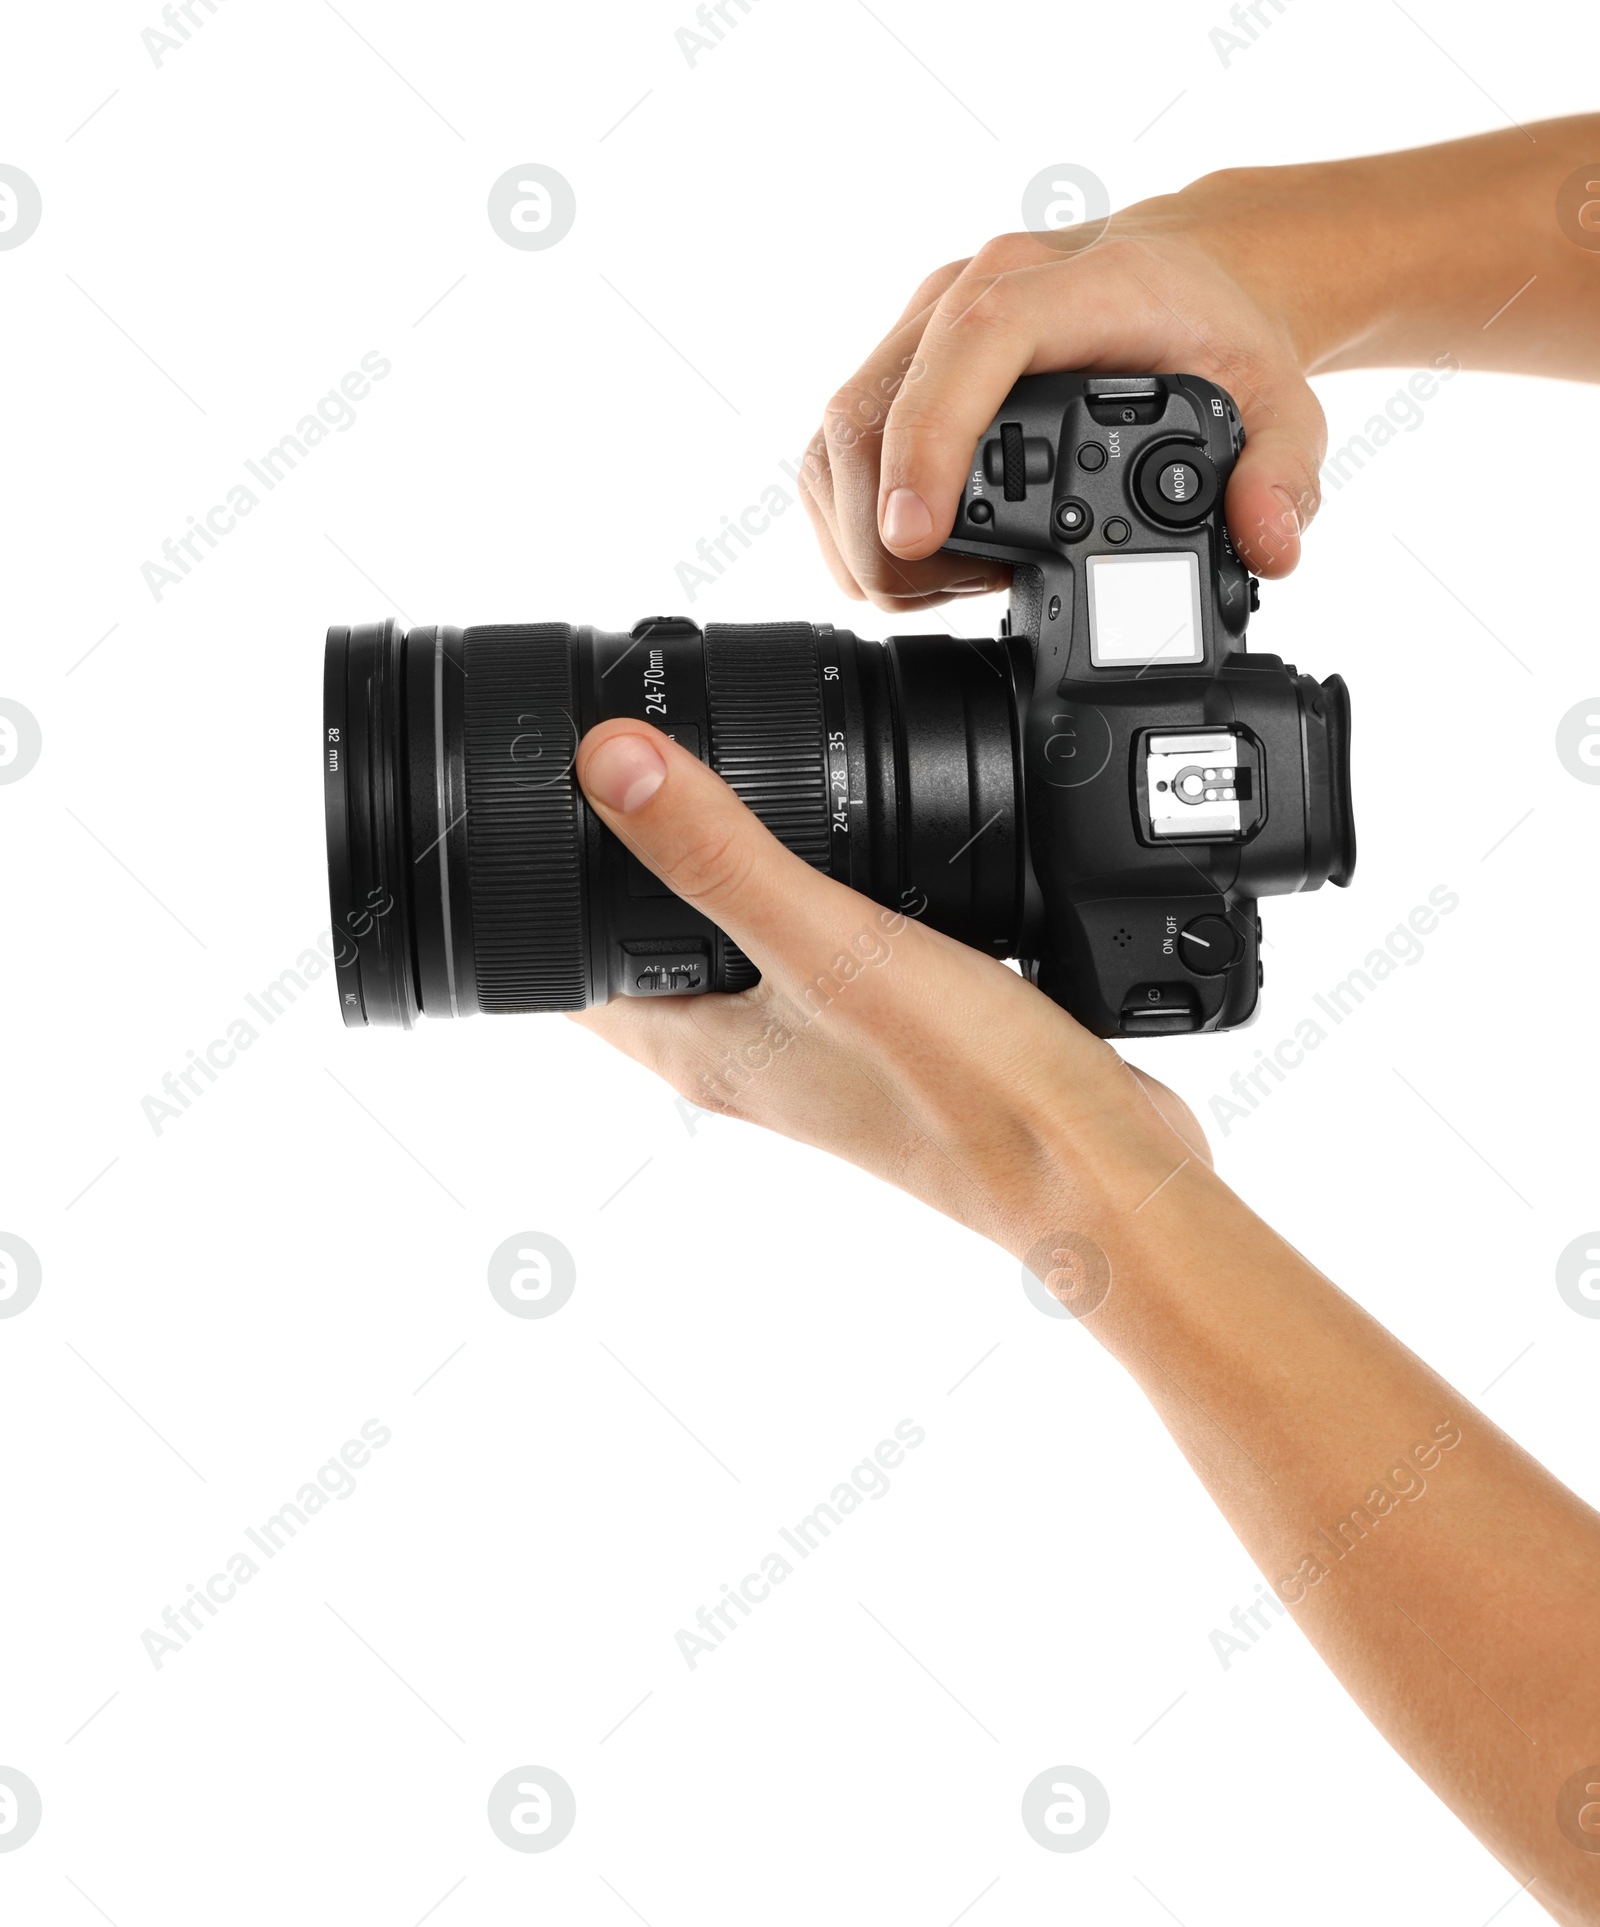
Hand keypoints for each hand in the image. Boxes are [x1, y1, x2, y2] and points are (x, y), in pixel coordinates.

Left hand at [568, 719, 1209, 1253]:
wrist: (1100, 1171)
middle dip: (629, 858)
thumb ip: (718, 852)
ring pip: (739, 940)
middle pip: (652, 943)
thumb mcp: (827, 945)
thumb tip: (605, 762)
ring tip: (720, 778)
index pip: (572, 966)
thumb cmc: (968, 1091)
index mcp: (700, 1045)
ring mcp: (816, 1046)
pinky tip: (855, 841)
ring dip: (726, 869)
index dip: (543, 875)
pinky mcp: (887, 1033)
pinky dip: (818, 886)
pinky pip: (822, 944)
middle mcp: (746, 1052)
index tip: (537, 787)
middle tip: (623, 755)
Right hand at [797, 176, 1330, 611]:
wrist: (1193, 272)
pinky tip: (922, 554)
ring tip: (945, 582)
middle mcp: (970, 292)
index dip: (928, 444)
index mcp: (1057, 284)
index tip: (917, 537)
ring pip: (838, 435)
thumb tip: (1271, 542)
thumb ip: (1285, 472)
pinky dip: (856, 516)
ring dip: (860, 531)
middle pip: (869, 409)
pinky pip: (841, 445)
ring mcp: (923, 328)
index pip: (967, 349)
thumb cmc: (1216, 326)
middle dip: (882, 530)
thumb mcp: (1280, 400)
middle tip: (947, 593)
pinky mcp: (900, 364)